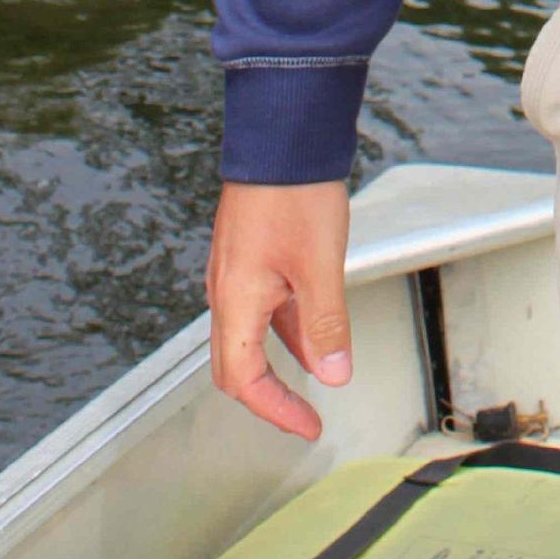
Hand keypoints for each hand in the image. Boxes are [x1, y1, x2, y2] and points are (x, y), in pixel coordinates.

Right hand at [206, 179, 351, 440]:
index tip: (307, 425)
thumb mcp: (320, 264)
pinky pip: (260, 305)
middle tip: (303, 416)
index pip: (243, 379)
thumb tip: (333, 374)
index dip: (275, 410)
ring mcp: (235, 271)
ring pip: (250, 333)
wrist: (282, 133)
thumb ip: (325, 324)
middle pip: (235, 364)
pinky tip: (311, 329)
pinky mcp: (248, 253)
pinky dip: (284, 327)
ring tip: (317, 375)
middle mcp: (226, 290)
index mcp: (236, 299)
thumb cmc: (295, 191)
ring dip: (280, 359)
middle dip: (270, 396)